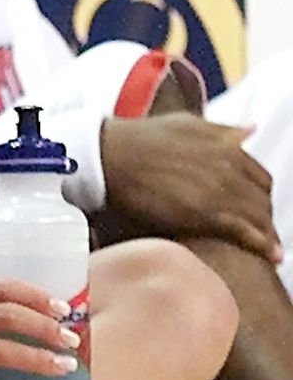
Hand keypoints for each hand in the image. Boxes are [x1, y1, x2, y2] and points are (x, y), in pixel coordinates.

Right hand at [103, 113, 279, 260]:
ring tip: (268, 247)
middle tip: (257, 229)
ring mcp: (219, 190)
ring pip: (259, 217)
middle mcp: (228, 167)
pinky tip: (270, 255)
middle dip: (264, 215)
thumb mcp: (184, 124)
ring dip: (266, 232)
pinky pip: (246, 232)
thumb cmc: (140, 139)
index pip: (261, 177)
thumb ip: (220, 131)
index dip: (260, 194)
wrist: (109, 157)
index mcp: (226, 147)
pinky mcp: (205, 214)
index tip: (254, 206)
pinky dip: (263, 244)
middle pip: (263, 200)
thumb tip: (249, 130)